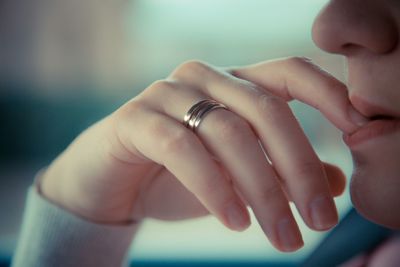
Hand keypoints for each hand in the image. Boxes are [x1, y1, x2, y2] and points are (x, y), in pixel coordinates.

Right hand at [41, 57, 364, 251]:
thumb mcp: (239, 176)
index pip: (290, 72)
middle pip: (266, 110)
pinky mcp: (136, 118)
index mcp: (233, 83)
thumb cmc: (179, 174)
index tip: (359, 132)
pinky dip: (214, 187)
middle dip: (299, 166)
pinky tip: (234, 221)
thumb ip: (282, 172)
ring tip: (282, 237)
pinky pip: (182, 148)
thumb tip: (335, 181)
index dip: (329, 95)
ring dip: (262, 189)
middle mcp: (203, 78)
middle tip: (319, 221)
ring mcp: (167, 93)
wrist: (112, 181)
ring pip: (228, 132)